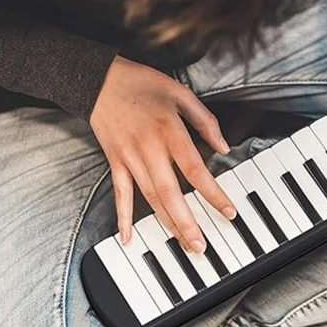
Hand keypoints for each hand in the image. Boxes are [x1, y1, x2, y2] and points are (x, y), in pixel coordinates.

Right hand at [90, 55, 235, 252]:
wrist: (98, 80)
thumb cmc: (141, 84)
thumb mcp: (180, 93)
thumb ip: (205, 121)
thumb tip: (223, 146)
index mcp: (168, 131)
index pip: (195, 170)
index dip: (213, 193)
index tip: (228, 211)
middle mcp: (148, 149)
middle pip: (170, 193)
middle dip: (187, 223)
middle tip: (201, 246)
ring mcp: (130, 158)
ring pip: (150, 198)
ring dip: (167, 224)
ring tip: (183, 244)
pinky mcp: (115, 162)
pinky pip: (120, 194)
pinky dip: (123, 217)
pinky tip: (128, 237)